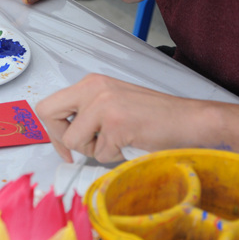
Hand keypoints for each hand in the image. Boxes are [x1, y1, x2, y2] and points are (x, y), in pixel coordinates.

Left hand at [36, 74, 202, 162]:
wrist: (190, 120)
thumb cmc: (156, 116)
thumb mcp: (113, 104)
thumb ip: (88, 114)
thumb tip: (63, 135)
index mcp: (92, 83)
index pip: (49, 104)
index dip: (51, 129)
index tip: (64, 145)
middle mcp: (94, 88)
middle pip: (49, 114)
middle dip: (61, 138)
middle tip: (83, 147)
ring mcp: (104, 104)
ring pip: (74, 141)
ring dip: (95, 150)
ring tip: (119, 141)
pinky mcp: (116, 123)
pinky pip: (99, 153)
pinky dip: (115, 156)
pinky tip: (131, 143)